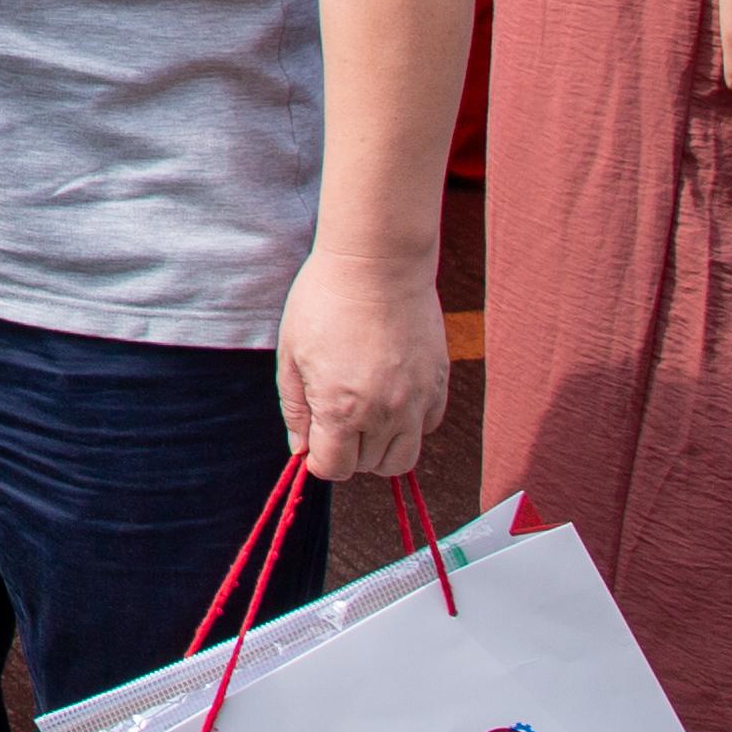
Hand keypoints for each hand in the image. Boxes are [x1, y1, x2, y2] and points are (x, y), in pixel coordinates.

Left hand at [277, 248, 447, 480]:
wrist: (378, 263)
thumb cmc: (324, 301)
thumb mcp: (291, 355)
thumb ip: (295, 408)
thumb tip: (301, 448)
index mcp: (341, 408)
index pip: (334, 468)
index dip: (318, 461)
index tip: (314, 443)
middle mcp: (385, 413)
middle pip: (369, 466)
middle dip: (347, 453)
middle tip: (334, 422)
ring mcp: (418, 400)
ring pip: (405, 457)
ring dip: (380, 448)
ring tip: (362, 415)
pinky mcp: (439, 384)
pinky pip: (428, 426)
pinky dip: (409, 424)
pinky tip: (388, 395)